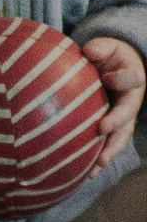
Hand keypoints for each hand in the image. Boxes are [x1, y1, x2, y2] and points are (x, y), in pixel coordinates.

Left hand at [82, 35, 143, 170]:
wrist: (117, 69)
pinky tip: (88, 174)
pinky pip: (110, 146)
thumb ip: (101, 47)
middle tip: (102, 129)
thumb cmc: (109, 57)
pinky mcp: (116, 130)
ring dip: (111, 150)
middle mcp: (131, 100)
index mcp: (132, 77)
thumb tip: (89, 51)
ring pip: (122, 135)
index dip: (122, 79)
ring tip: (98, 164)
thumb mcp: (107, 47)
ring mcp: (125, 118)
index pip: (131, 78)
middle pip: (128, 113)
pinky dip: (100, 160)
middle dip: (117, 122)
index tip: (108, 79)